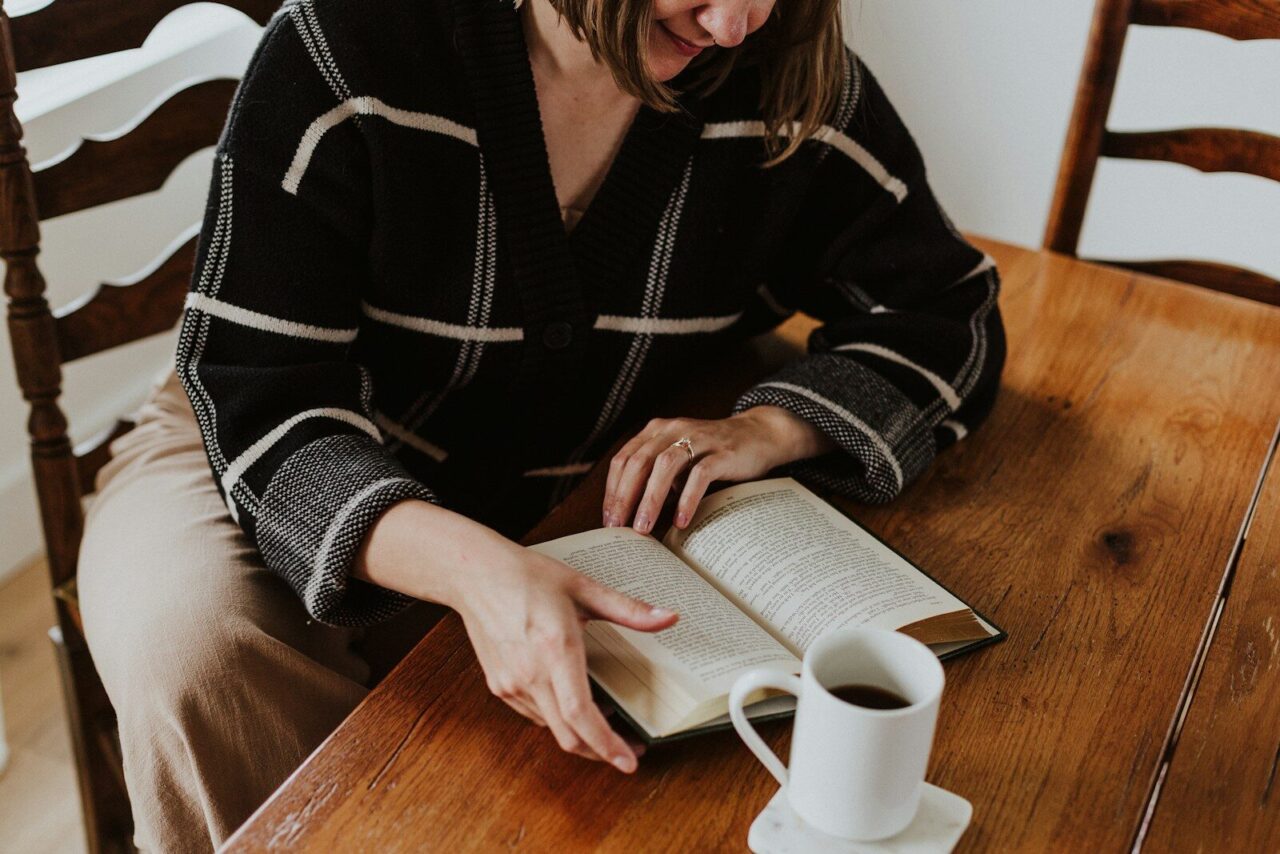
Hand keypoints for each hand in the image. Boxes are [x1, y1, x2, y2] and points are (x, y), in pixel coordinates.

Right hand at [452, 543, 678, 770]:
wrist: (475, 575)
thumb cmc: (528, 576)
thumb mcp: (583, 587)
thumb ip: (628, 609)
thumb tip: (668, 617)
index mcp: (555, 649)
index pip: (580, 713)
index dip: (606, 744)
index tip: (628, 762)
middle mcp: (530, 673)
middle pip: (568, 735)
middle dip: (601, 752)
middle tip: (628, 750)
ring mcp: (511, 684)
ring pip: (551, 728)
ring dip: (579, 734)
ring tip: (606, 720)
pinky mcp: (500, 686)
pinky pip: (535, 715)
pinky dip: (557, 719)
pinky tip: (571, 703)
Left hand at [603, 405, 834, 532]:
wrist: (759, 434)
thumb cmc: (713, 454)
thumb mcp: (679, 460)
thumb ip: (657, 477)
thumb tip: (631, 515)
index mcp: (657, 430)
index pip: (624, 459)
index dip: (613, 490)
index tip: (609, 519)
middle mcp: (673, 429)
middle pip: (639, 463)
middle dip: (625, 497)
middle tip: (619, 527)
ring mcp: (698, 438)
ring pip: (665, 467)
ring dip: (650, 499)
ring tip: (643, 528)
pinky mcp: (722, 451)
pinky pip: (700, 475)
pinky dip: (686, 499)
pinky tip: (680, 521)